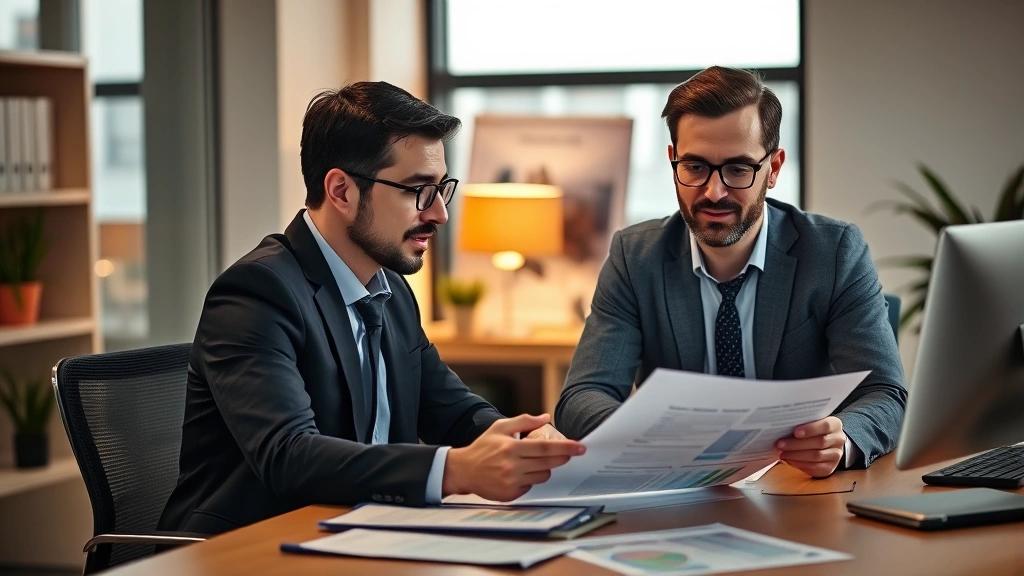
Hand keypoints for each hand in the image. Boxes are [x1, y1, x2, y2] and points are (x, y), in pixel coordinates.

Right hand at [443, 414, 584, 501]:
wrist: (463, 470)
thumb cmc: (483, 447)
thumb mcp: (500, 428)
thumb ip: (524, 421)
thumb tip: (546, 418)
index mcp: (511, 448)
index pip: (545, 448)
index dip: (565, 448)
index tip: (580, 448)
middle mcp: (512, 466)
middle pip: (548, 463)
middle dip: (562, 458)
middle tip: (569, 454)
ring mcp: (511, 482)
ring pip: (542, 476)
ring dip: (543, 468)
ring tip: (531, 462)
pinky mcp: (510, 495)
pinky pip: (531, 486)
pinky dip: (530, 479)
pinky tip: (520, 474)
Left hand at [776, 416, 845, 477]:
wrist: (827, 445)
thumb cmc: (813, 431)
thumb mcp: (811, 423)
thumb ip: (801, 424)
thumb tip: (781, 428)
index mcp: (834, 425)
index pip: (825, 426)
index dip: (810, 429)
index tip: (795, 432)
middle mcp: (838, 439)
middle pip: (819, 442)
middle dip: (797, 444)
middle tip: (780, 444)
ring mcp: (836, 455)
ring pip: (816, 456)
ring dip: (796, 455)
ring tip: (782, 453)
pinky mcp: (830, 467)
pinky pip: (815, 467)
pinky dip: (800, 464)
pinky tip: (789, 460)